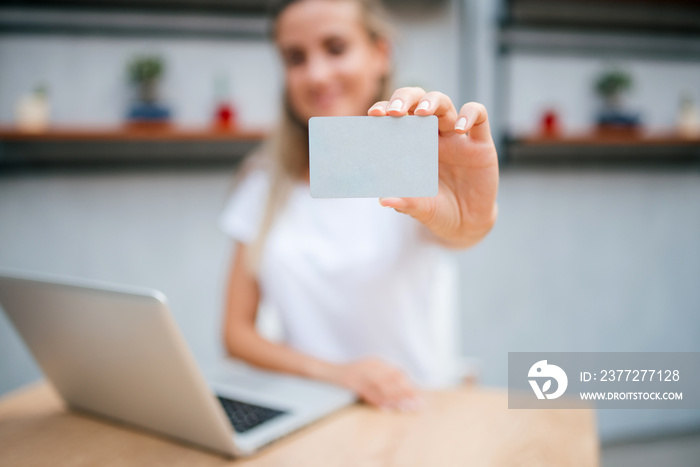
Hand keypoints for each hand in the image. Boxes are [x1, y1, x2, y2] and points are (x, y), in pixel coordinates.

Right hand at [323, 357, 423, 410]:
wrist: (327, 371)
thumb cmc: (350, 371)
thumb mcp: (368, 366)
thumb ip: (382, 372)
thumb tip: (400, 383)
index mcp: (376, 363)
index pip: (397, 373)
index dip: (407, 384)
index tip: (416, 394)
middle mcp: (370, 368)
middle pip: (393, 381)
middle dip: (407, 393)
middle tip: (418, 403)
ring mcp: (362, 377)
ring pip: (384, 390)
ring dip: (397, 400)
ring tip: (408, 408)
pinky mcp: (354, 387)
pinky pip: (370, 396)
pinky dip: (381, 403)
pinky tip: (389, 409)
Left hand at [368, 87, 498, 248]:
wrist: (467, 224)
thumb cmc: (437, 210)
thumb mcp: (421, 208)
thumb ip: (405, 203)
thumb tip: (384, 200)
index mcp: (413, 145)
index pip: (398, 118)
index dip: (386, 109)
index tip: (374, 114)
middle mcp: (433, 136)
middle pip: (419, 101)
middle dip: (405, 98)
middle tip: (395, 111)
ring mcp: (457, 138)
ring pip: (444, 103)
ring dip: (432, 102)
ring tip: (423, 112)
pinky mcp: (481, 144)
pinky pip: (479, 116)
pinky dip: (469, 115)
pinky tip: (460, 128)